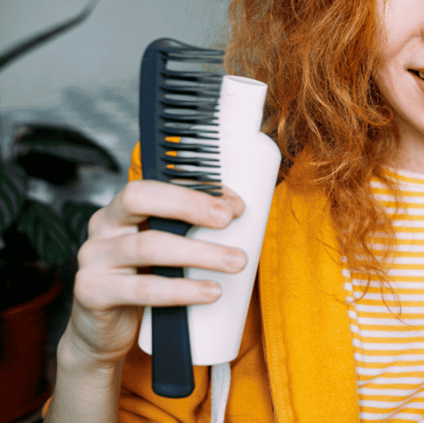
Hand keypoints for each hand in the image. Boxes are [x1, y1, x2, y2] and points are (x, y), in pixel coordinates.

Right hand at [60, 181, 245, 367]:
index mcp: (122, 209)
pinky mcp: (93, 292)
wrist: (105, 332)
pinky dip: (182, 290)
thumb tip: (237, 219)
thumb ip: (189, 232)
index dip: (196, 189)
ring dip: (200, 252)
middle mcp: (103, 227)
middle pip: (140, 199)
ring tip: (235, 262)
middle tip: (228, 220)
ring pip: (149, 246)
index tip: (232, 205)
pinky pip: (144, 288)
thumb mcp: (165, 251)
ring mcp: (94, 259)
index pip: (156, 183)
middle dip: (190, 205)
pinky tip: (210, 291)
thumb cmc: (142, 282)